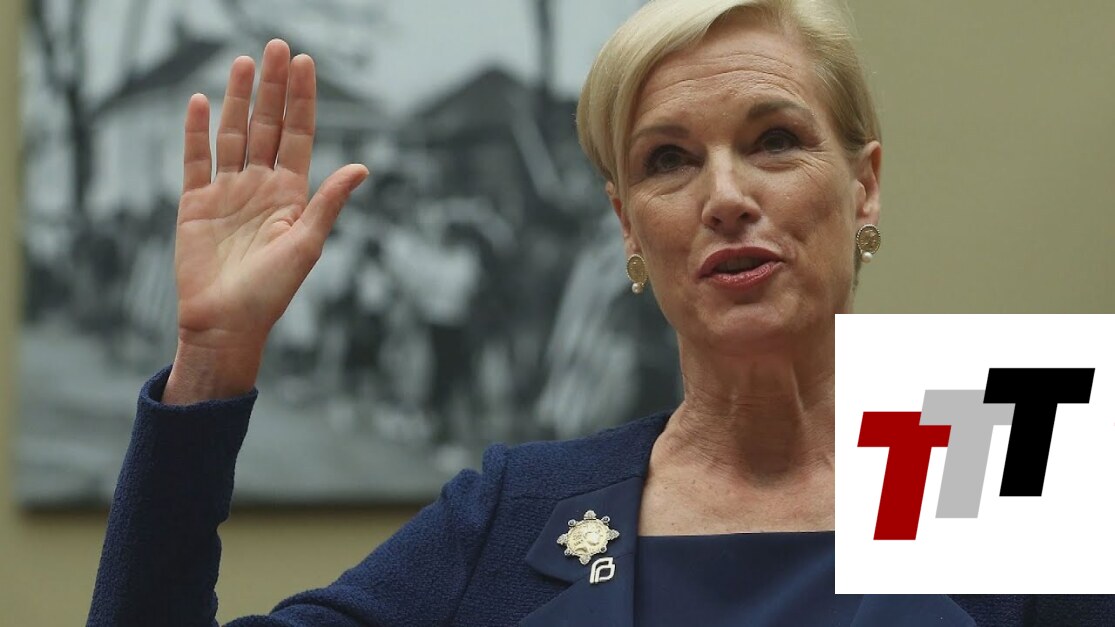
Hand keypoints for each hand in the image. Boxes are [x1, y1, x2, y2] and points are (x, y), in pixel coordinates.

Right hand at [166, 39, 367, 402]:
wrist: (225, 324)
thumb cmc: (271, 293)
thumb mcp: (306, 245)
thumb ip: (329, 203)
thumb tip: (362, 167)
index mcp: (291, 195)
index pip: (298, 136)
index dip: (301, 100)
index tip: (305, 64)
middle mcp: (260, 187)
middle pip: (266, 126)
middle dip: (272, 88)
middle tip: (277, 47)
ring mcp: (227, 193)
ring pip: (234, 135)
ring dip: (239, 99)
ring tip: (244, 62)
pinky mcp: (195, 204)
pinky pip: (196, 160)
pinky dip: (198, 132)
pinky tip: (203, 102)